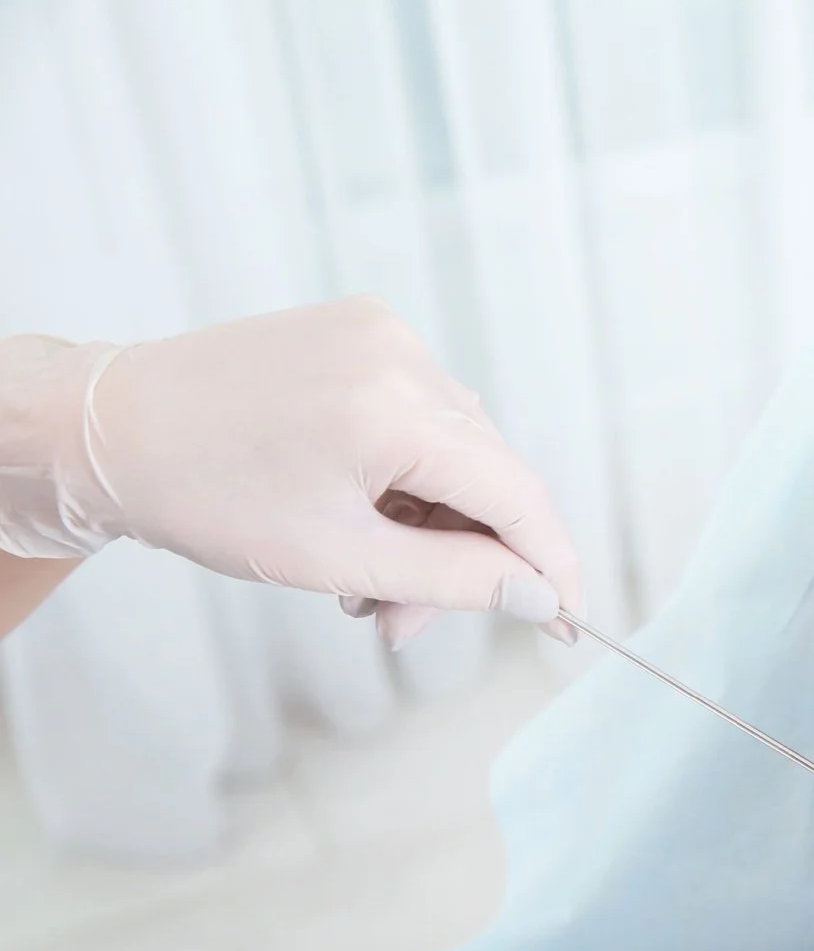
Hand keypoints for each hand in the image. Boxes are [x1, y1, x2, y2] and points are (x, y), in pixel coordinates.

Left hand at [0, 301, 582, 645]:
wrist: (109, 431)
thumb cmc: (204, 495)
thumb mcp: (340, 559)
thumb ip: (457, 580)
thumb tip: (540, 595)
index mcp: (396, 410)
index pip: (518, 494)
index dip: (551, 563)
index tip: (567, 616)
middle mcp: (401, 356)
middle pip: (488, 474)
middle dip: (466, 557)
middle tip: (406, 622)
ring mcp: (382, 334)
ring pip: (457, 448)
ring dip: (433, 520)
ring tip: (368, 573)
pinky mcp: (361, 329)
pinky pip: (422, 413)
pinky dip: (408, 472)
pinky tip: (364, 510)